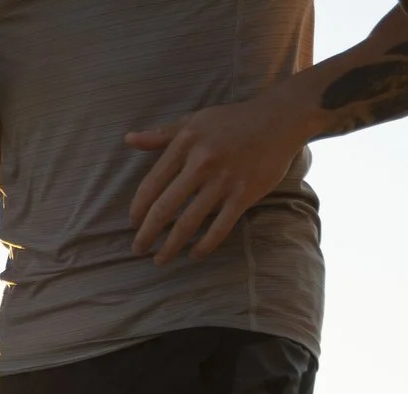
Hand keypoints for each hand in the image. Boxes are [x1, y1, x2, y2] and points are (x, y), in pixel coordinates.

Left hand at [126, 94, 309, 263]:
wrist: (278, 119)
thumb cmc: (231, 121)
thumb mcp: (193, 122)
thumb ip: (161, 135)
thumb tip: (128, 140)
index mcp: (185, 145)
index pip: (151, 184)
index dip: (139, 208)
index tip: (133, 224)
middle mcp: (201, 164)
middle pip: (165, 208)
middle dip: (147, 234)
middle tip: (137, 249)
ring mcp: (223, 181)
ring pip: (189, 222)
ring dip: (171, 246)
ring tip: (160, 259)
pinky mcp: (244, 194)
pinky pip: (220, 227)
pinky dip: (205, 245)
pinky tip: (194, 254)